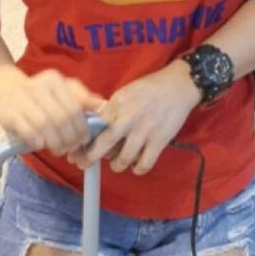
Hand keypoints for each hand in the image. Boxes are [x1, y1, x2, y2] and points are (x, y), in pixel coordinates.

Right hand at [0, 67, 103, 155]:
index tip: (84, 140)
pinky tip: (41, 145)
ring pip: (45, 126)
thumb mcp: (64, 91)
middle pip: (61, 119)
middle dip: (69, 138)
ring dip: (55, 143)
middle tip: (71, 148)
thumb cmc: (41, 95)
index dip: (82, 128)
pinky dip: (37, 142)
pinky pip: (27, 131)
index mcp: (55, 80)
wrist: (7, 91)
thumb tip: (101, 106)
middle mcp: (38, 86)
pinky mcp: (8, 113)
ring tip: (58, 150)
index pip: (75, 108)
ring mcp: (21, 99)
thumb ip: (83, 98)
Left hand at [67, 62, 200, 176]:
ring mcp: (144, 131)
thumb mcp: (124, 93)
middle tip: (84, 163)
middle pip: (102, 145)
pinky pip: (144, 164)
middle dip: (89, 158)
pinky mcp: (159, 141)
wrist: (178, 86)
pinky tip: (135, 165)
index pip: (92, 125)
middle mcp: (128, 118)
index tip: (76, 146)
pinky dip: (137, 169)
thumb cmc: (149, 89)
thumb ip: (109, 110)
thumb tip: (92, 127)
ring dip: (115, 166)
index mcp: (116, 104)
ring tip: (116, 163)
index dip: (82, 139)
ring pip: (122, 159)